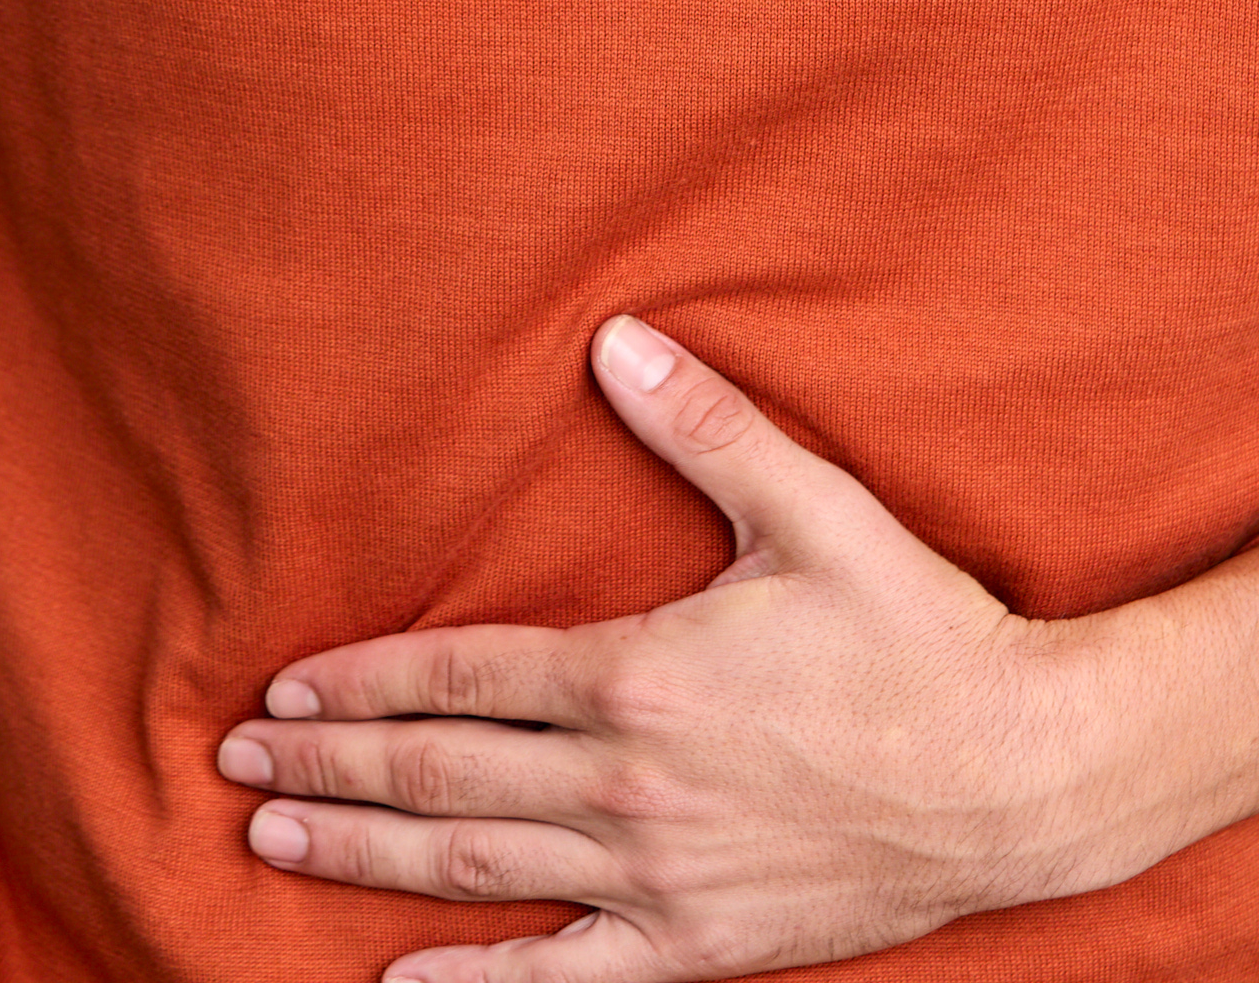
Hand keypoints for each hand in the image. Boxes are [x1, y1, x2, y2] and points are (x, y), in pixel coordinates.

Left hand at [214, 319, 1258, 982]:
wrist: (1023, 776)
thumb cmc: (919, 633)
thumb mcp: (815, 508)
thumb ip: (707, 425)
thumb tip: (618, 341)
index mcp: (642, 676)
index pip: (463, 680)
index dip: (363, 686)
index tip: (285, 687)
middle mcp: (630, 785)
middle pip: (443, 780)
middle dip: (328, 771)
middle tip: (234, 766)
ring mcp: (660, 876)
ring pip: (478, 870)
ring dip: (365, 858)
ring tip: (272, 843)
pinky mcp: (700, 942)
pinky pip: (564, 978)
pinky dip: (474, 982)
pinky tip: (398, 980)